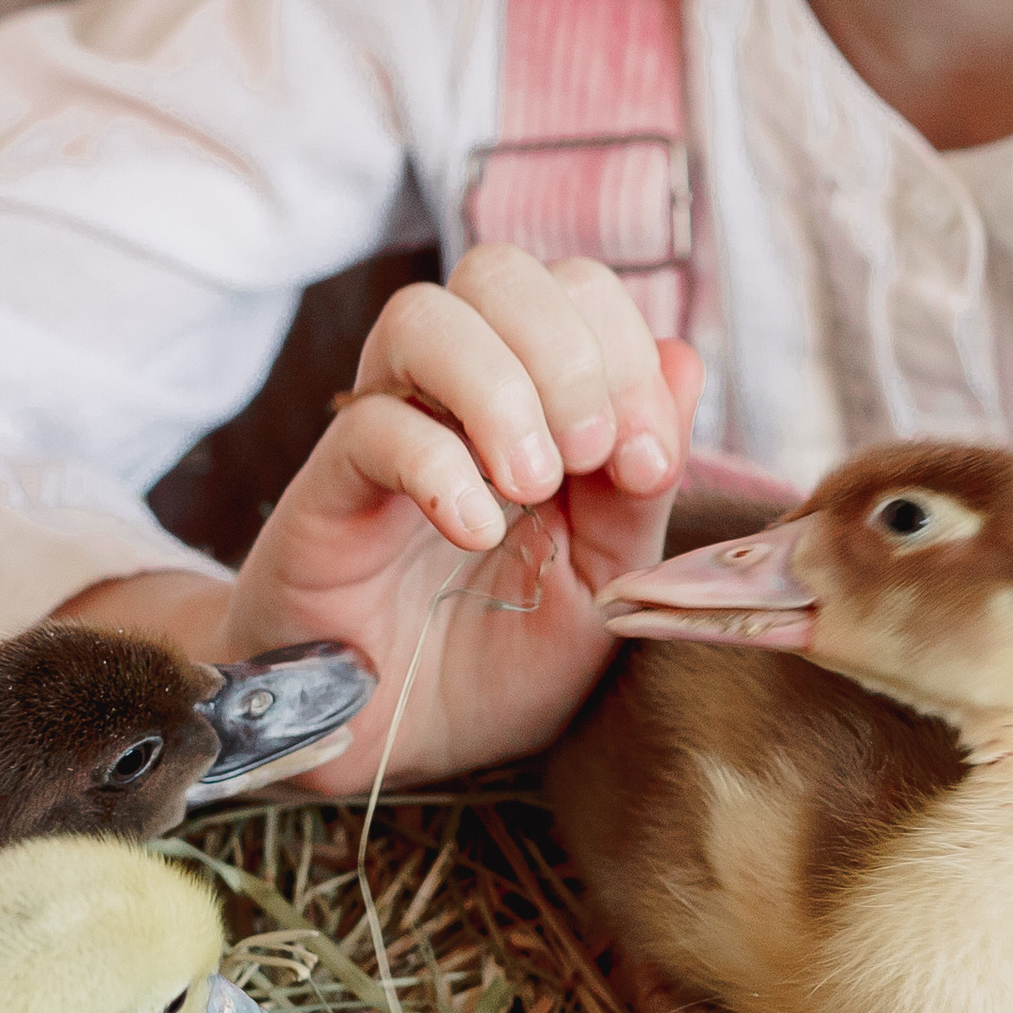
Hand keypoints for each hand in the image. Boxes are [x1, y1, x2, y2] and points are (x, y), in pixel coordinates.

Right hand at [67, 245, 698, 784]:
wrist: (391, 741)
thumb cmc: (493, 662)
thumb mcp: (601, 585)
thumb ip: (640, 487)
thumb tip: (684, 359)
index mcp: (532, 400)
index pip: (579, 294)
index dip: (629, 354)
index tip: (650, 465)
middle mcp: (453, 396)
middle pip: (499, 271)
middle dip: (569, 352)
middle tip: (590, 458)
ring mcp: (385, 431)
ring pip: (422, 316)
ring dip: (500, 388)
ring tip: (533, 484)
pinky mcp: (328, 488)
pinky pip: (373, 426)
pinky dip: (439, 466)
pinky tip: (475, 531)